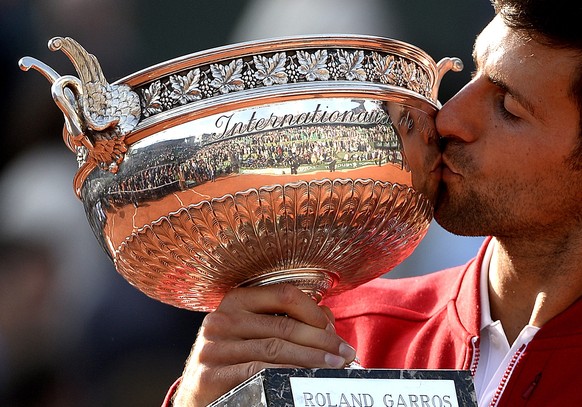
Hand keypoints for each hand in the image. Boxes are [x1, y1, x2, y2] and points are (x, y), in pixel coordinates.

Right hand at [172, 284, 356, 406]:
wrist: (197, 394)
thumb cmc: (234, 359)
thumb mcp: (256, 332)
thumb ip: (289, 320)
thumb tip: (328, 318)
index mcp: (236, 300)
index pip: (284, 294)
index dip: (314, 312)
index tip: (334, 330)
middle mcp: (221, 319)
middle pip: (284, 325)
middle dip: (322, 340)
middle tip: (345, 353)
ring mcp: (213, 347)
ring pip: (276, 349)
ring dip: (312, 359)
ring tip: (335, 366)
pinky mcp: (211, 374)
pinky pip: (259, 371)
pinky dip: (288, 373)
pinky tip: (305, 378)